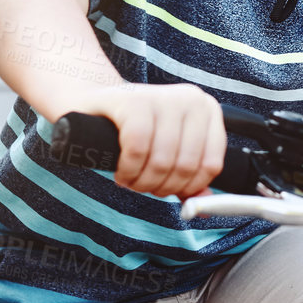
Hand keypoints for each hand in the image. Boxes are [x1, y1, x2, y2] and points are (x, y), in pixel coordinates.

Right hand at [68, 83, 225, 200]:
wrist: (90, 106)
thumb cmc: (134, 130)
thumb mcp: (167, 149)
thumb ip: (188, 176)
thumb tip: (203, 205)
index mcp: (207, 110)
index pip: (212, 164)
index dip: (189, 188)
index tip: (170, 192)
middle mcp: (191, 99)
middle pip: (186, 166)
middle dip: (161, 188)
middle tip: (143, 187)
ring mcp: (163, 97)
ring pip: (162, 161)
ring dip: (142, 183)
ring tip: (130, 181)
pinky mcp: (133, 101)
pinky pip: (137, 149)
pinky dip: (128, 169)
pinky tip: (121, 172)